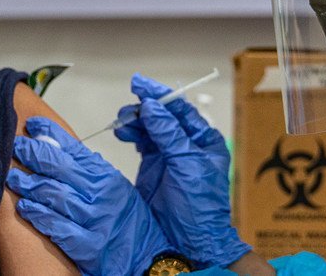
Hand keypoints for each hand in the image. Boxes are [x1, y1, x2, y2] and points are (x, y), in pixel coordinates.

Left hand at [8, 117, 171, 275]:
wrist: (151, 259)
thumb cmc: (132, 224)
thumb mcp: (117, 189)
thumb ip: (92, 171)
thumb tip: (60, 149)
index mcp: (108, 177)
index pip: (75, 149)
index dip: (51, 134)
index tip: (33, 126)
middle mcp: (102, 195)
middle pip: (60, 168)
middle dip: (34, 154)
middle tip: (16, 147)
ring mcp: (96, 221)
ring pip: (55, 195)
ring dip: (29, 184)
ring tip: (13, 178)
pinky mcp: (90, 247)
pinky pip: (59, 227)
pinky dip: (39, 215)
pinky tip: (24, 208)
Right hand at [114, 74, 251, 268]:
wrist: (190, 240)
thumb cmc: (200, 206)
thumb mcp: (187, 165)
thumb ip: (169, 134)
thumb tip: (153, 106)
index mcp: (203, 139)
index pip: (180, 109)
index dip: (160, 95)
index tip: (140, 84)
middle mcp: (186, 143)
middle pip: (162, 115)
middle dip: (144, 108)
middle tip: (128, 108)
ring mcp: (169, 154)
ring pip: (149, 127)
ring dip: (135, 121)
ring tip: (122, 123)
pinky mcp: (153, 165)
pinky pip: (141, 142)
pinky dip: (131, 134)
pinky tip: (123, 132)